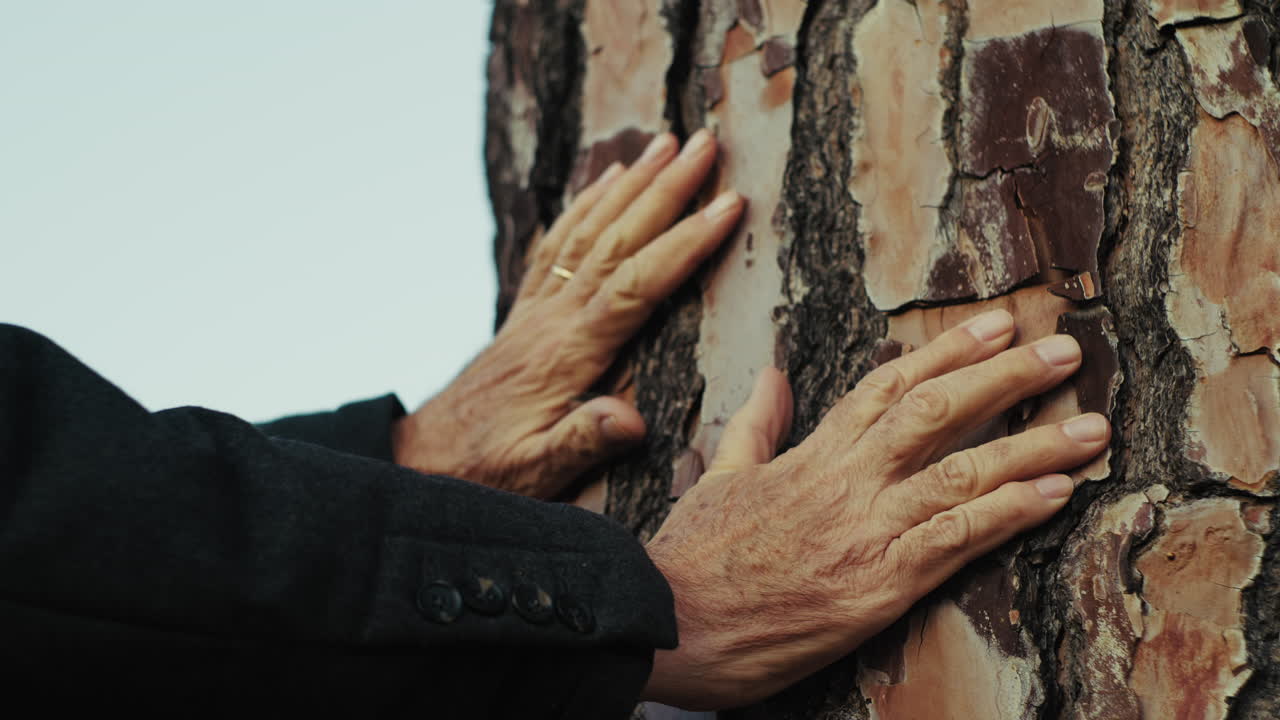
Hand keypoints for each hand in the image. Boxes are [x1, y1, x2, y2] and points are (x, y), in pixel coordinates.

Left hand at [393, 130, 742, 497]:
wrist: (424, 459)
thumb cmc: (487, 470)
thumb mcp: (536, 472)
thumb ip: (582, 443)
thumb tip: (631, 420)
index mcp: (568, 353)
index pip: (635, 284)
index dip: (684, 244)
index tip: (727, 206)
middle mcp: (553, 318)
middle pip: (617, 239)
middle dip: (666, 190)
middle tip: (706, 145)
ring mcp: (537, 308)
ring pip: (589, 230)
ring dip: (632, 183)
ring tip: (666, 141)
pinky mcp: (526, 310)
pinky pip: (558, 243)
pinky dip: (587, 204)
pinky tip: (608, 178)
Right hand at [641, 310, 1110, 709]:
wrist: (666, 623)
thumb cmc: (691, 556)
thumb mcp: (720, 477)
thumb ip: (755, 424)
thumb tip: (771, 375)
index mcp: (810, 455)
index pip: (888, 386)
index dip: (948, 352)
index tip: (997, 324)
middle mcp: (844, 483)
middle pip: (935, 413)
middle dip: (1005, 378)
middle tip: (1063, 350)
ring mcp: (863, 533)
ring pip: (958, 473)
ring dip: (1032, 446)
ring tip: (1091, 428)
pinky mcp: (876, 588)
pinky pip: (954, 541)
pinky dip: (1008, 513)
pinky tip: (1055, 494)